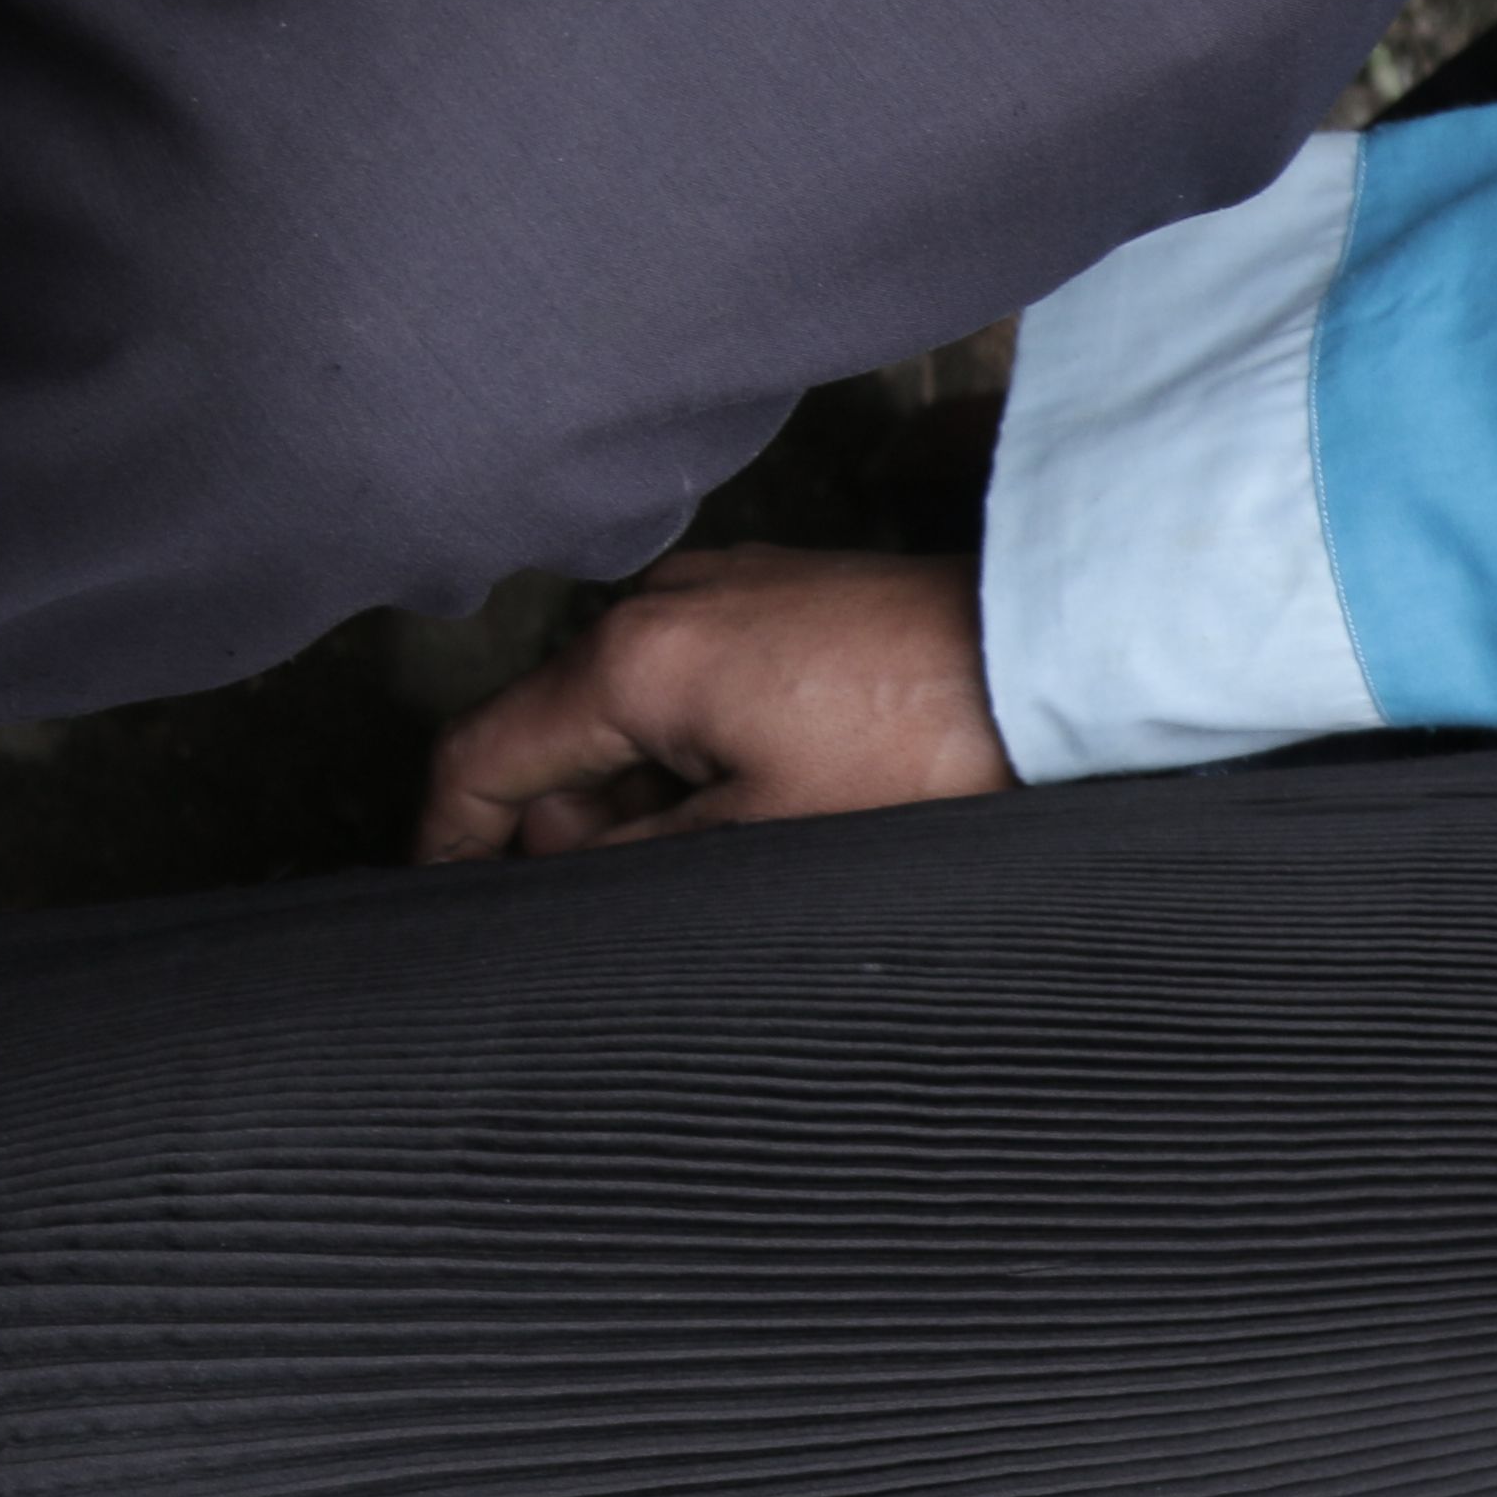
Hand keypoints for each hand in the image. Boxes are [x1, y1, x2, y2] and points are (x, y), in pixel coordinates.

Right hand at [415, 547, 1013, 860]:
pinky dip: (698, 752)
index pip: (484, 754)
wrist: (1055, 662)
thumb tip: (547, 858)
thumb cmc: (925, 746)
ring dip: (645, 795)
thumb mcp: (763, 831)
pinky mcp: (780, 597)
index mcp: (631, 658)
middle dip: (566, 827)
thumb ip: (633, 849)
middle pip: (557, 734)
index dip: (448, 837)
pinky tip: (762, 807)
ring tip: (723, 861)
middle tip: (613, 907)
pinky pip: (696, 683)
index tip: (442, 899)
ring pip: (632, 714)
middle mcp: (657, 602)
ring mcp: (721, 589)